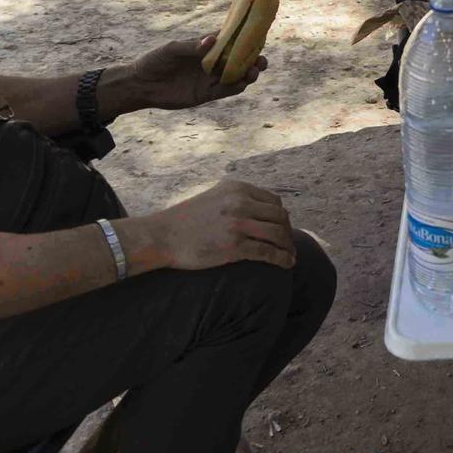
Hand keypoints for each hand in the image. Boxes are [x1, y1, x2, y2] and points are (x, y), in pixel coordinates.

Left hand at [118, 33, 266, 113]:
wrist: (141, 86)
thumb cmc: (154, 61)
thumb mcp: (172, 50)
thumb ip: (192, 46)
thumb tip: (212, 40)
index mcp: (205, 47)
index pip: (230, 40)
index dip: (245, 37)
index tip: (259, 35)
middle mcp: (211, 62)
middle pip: (239, 59)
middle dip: (253, 59)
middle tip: (261, 60)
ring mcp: (210, 78)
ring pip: (236, 75)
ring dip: (248, 73)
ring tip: (254, 72)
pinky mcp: (206, 94)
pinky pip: (226, 90)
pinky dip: (236, 87)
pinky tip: (242, 83)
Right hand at [126, 179, 295, 272]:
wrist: (162, 236)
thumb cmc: (186, 220)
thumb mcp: (214, 197)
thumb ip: (236, 198)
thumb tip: (260, 209)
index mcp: (237, 188)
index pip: (273, 201)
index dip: (281, 217)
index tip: (283, 228)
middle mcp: (240, 202)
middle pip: (279, 216)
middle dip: (288, 232)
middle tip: (289, 244)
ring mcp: (238, 224)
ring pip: (278, 234)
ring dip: (288, 246)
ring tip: (291, 255)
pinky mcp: (235, 246)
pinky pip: (268, 252)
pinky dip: (282, 258)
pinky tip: (286, 264)